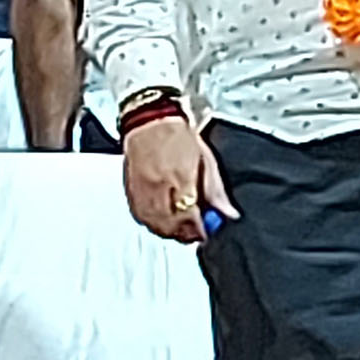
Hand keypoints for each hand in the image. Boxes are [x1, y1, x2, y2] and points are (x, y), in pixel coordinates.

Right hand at [121, 115, 236, 243]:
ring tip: (184, 226)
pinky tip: (167, 219)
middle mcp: (158, 190)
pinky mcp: (131, 195)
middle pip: (173, 228)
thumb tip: (229, 215)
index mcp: (181, 180)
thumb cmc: (180, 140)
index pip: (191, 218)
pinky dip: (157, 224)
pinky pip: (143, 220)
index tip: (209, 231)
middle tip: (199, 231)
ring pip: (157, 227)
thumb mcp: (206, 163)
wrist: (150, 125)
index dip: (202, 230)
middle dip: (188, 234)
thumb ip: (216, 193)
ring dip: (172, 232)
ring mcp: (141, 194)